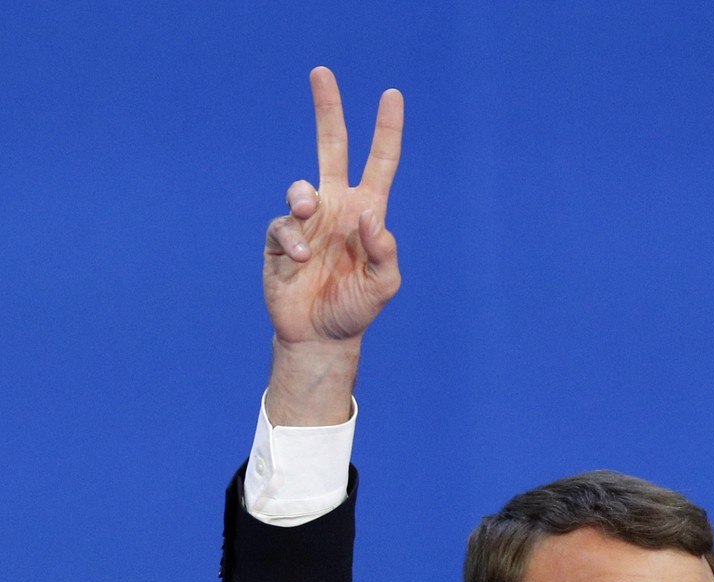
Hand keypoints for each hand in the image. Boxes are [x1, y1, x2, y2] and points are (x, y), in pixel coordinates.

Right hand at [262, 68, 402, 424]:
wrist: (320, 336)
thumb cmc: (357, 308)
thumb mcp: (384, 285)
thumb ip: (384, 253)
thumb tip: (369, 217)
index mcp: (367, 212)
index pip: (379, 163)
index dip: (386, 131)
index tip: (392, 95)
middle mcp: (336, 209)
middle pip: (331, 148)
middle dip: (328, 111)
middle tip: (321, 73)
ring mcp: (306, 222)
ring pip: (300, 188)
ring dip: (303, 198)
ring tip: (308, 216)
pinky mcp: (280, 240)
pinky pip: (283, 227)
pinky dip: (292, 240)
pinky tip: (300, 261)